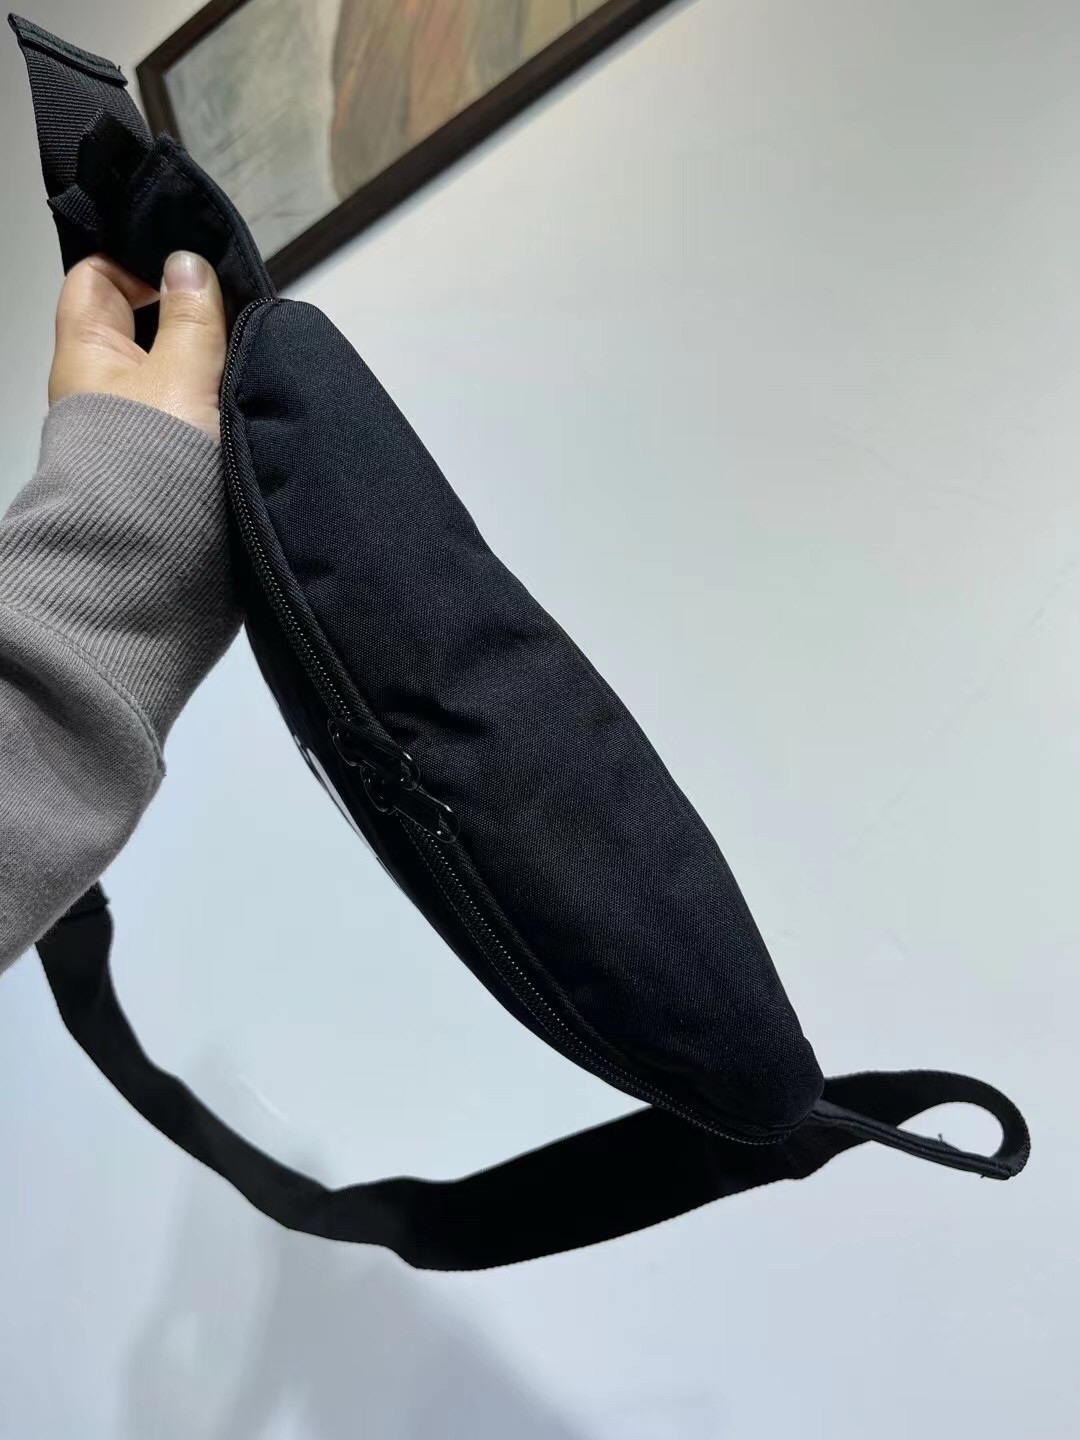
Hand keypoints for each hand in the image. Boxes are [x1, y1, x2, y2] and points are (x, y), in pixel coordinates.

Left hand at [48, 251, 225, 440]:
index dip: (134, 263)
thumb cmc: (150, 457)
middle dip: (179, 311)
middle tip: (222, 306)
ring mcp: (128, 416)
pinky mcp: (157, 446)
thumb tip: (188, 262)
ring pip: (162, 363)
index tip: (184, 270)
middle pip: (135, 322)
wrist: (153, 545)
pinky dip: (204, 392)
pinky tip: (232, 393)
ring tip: (236, 350)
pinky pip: (179, 401)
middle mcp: (100, 382)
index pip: (95, 279)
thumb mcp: (180, 376)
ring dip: (197, 356)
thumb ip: (190, 319)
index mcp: (86, 353)